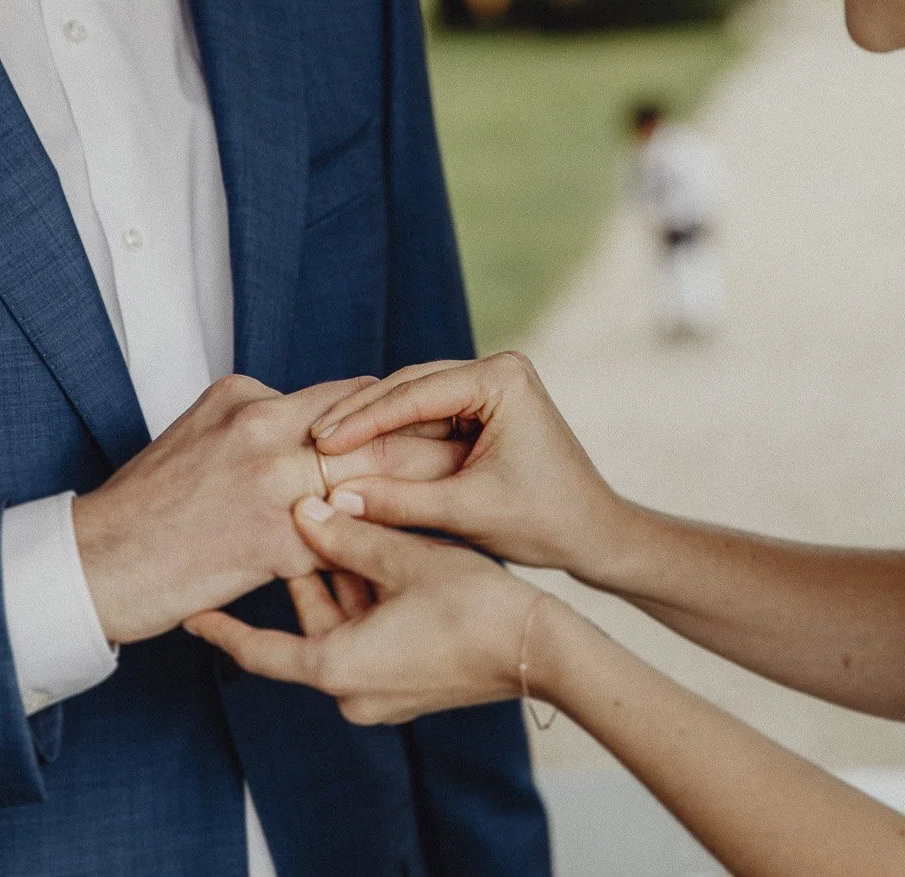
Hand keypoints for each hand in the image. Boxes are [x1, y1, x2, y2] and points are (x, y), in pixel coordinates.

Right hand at [73, 376, 467, 644]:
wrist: (98, 562)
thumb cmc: (146, 503)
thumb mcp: (198, 431)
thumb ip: (257, 420)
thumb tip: (304, 416)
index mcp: (248, 398)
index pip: (348, 395)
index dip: (399, 410)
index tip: (443, 422)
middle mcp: (263, 429)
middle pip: (371, 431)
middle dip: (427, 443)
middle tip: (477, 454)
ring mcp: (268, 484)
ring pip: (366, 482)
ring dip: (416, 494)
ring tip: (466, 504)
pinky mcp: (272, 541)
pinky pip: (343, 541)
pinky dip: (379, 549)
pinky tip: (416, 560)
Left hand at [185, 497, 548, 724]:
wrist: (541, 651)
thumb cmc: (475, 608)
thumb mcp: (404, 560)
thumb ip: (346, 537)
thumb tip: (303, 511)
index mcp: (337, 669)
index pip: (258, 651)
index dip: (219, 628)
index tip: (186, 612)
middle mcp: (352, 691)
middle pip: (307, 625)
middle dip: (299, 573)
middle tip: (279, 524)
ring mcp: (382, 692)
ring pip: (341, 626)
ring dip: (338, 580)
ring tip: (330, 522)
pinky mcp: (408, 683)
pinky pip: (369, 638)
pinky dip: (365, 599)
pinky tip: (373, 550)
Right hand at [309, 352, 622, 571]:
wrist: (594, 535)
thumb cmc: (545, 523)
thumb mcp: (466, 513)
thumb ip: (399, 502)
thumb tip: (332, 498)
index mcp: (502, 378)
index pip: (416, 393)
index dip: (363, 418)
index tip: (320, 441)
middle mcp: (497, 369)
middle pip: (409, 386)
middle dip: (359, 414)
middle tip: (310, 437)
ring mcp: (490, 384)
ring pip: (413, 399)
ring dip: (370, 422)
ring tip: (322, 443)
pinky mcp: (483, 406)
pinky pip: (426, 416)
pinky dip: (392, 434)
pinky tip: (353, 449)